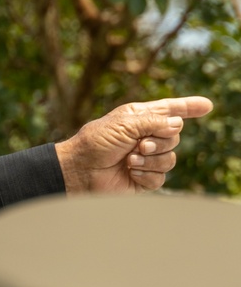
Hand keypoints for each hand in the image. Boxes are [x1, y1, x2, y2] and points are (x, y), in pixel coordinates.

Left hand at [55, 95, 212, 194]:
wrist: (80, 171)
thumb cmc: (96, 143)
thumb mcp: (125, 124)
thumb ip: (154, 122)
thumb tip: (178, 125)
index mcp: (141, 119)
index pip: (171, 111)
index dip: (189, 108)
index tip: (207, 106)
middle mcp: (145, 137)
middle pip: (175, 136)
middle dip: (160, 141)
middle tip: (139, 145)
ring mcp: (145, 160)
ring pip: (170, 159)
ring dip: (152, 159)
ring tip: (130, 160)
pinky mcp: (143, 180)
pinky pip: (160, 178)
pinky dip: (146, 174)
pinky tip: (130, 173)